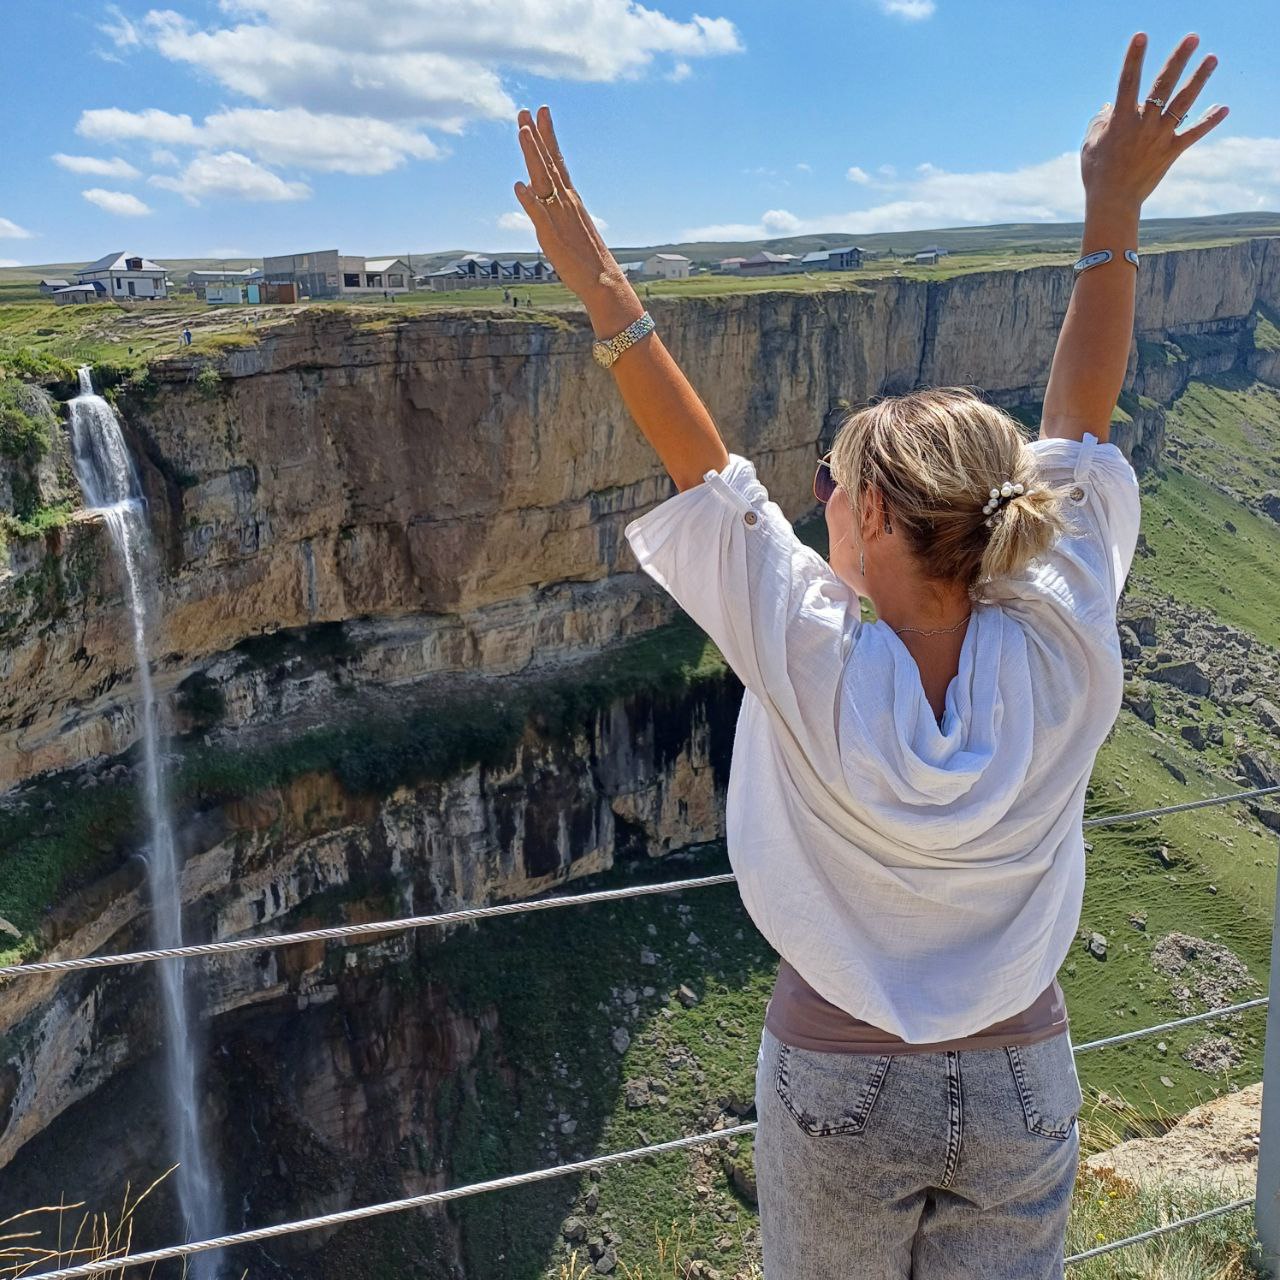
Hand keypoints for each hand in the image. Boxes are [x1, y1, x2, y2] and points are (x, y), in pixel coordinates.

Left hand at [513, 106, 640, 325]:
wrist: (603, 280)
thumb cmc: (586, 257)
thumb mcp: (568, 226)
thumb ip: (550, 207)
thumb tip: (531, 189)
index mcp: (570, 198)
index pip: (556, 160)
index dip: (546, 135)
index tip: (540, 112)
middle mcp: (565, 201)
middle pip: (547, 163)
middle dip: (535, 136)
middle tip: (524, 111)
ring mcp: (558, 216)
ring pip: (543, 180)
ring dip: (532, 155)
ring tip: (522, 132)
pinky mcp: (552, 235)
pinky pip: (539, 215)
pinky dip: (530, 200)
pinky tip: (519, 185)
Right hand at [1081, 32, 1226, 211]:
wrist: (1113, 202)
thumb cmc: (1096, 173)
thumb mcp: (1090, 145)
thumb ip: (1100, 121)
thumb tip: (1110, 105)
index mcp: (1121, 120)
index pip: (1128, 82)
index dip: (1133, 59)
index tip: (1141, 36)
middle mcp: (1144, 124)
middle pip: (1164, 86)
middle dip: (1179, 60)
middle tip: (1193, 38)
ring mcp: (1160, 137)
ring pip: (1183, 103)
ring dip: (1199, 79)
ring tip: (1212, 58)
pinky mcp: (1171, 151)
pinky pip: (1193, 134)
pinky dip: (1208, 121)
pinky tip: (1224, 108)